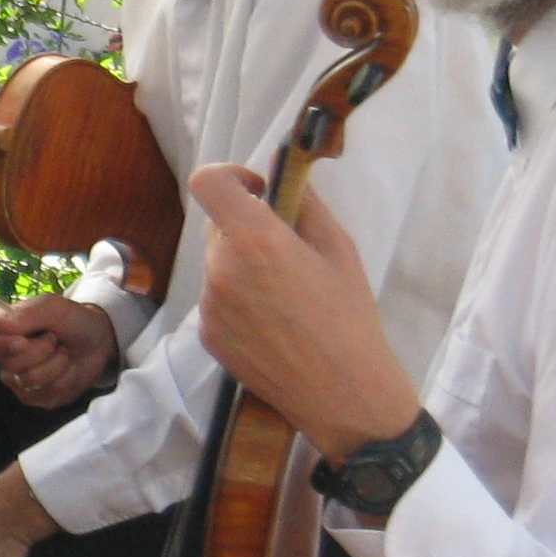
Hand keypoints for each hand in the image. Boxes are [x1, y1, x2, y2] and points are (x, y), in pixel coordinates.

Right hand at [0, 292, 119, 408]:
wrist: (98, 339)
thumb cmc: (70, 319)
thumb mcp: (51, 307)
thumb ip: (27, 313)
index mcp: (1, 331)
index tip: (22, 341)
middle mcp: (4, 358)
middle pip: (10, 363)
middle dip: (42, 350)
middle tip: (54, 338)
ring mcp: (19, 381)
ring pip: (30, 380)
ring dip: (57, 363)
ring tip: (63, 352)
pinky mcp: (37, 397)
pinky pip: (47, 394)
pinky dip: (66, 378)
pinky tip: (68, 368)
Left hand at [191, 164, 421, 461]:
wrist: (340, 391)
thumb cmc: (348, 314)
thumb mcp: (338, 248)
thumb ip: (304, 202)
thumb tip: (281, 166)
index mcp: (255, 239)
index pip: (208, 182)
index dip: (228, 176)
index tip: (257, 191)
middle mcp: (220, 268)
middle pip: (216, 226)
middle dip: (244, 227)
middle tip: (286, 250)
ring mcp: (208, 305)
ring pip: (217, 264)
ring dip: (241, 265)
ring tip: (285, 295)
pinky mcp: (206, 334)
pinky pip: (216, 299)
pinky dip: (237, 299)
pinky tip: (273, 323)